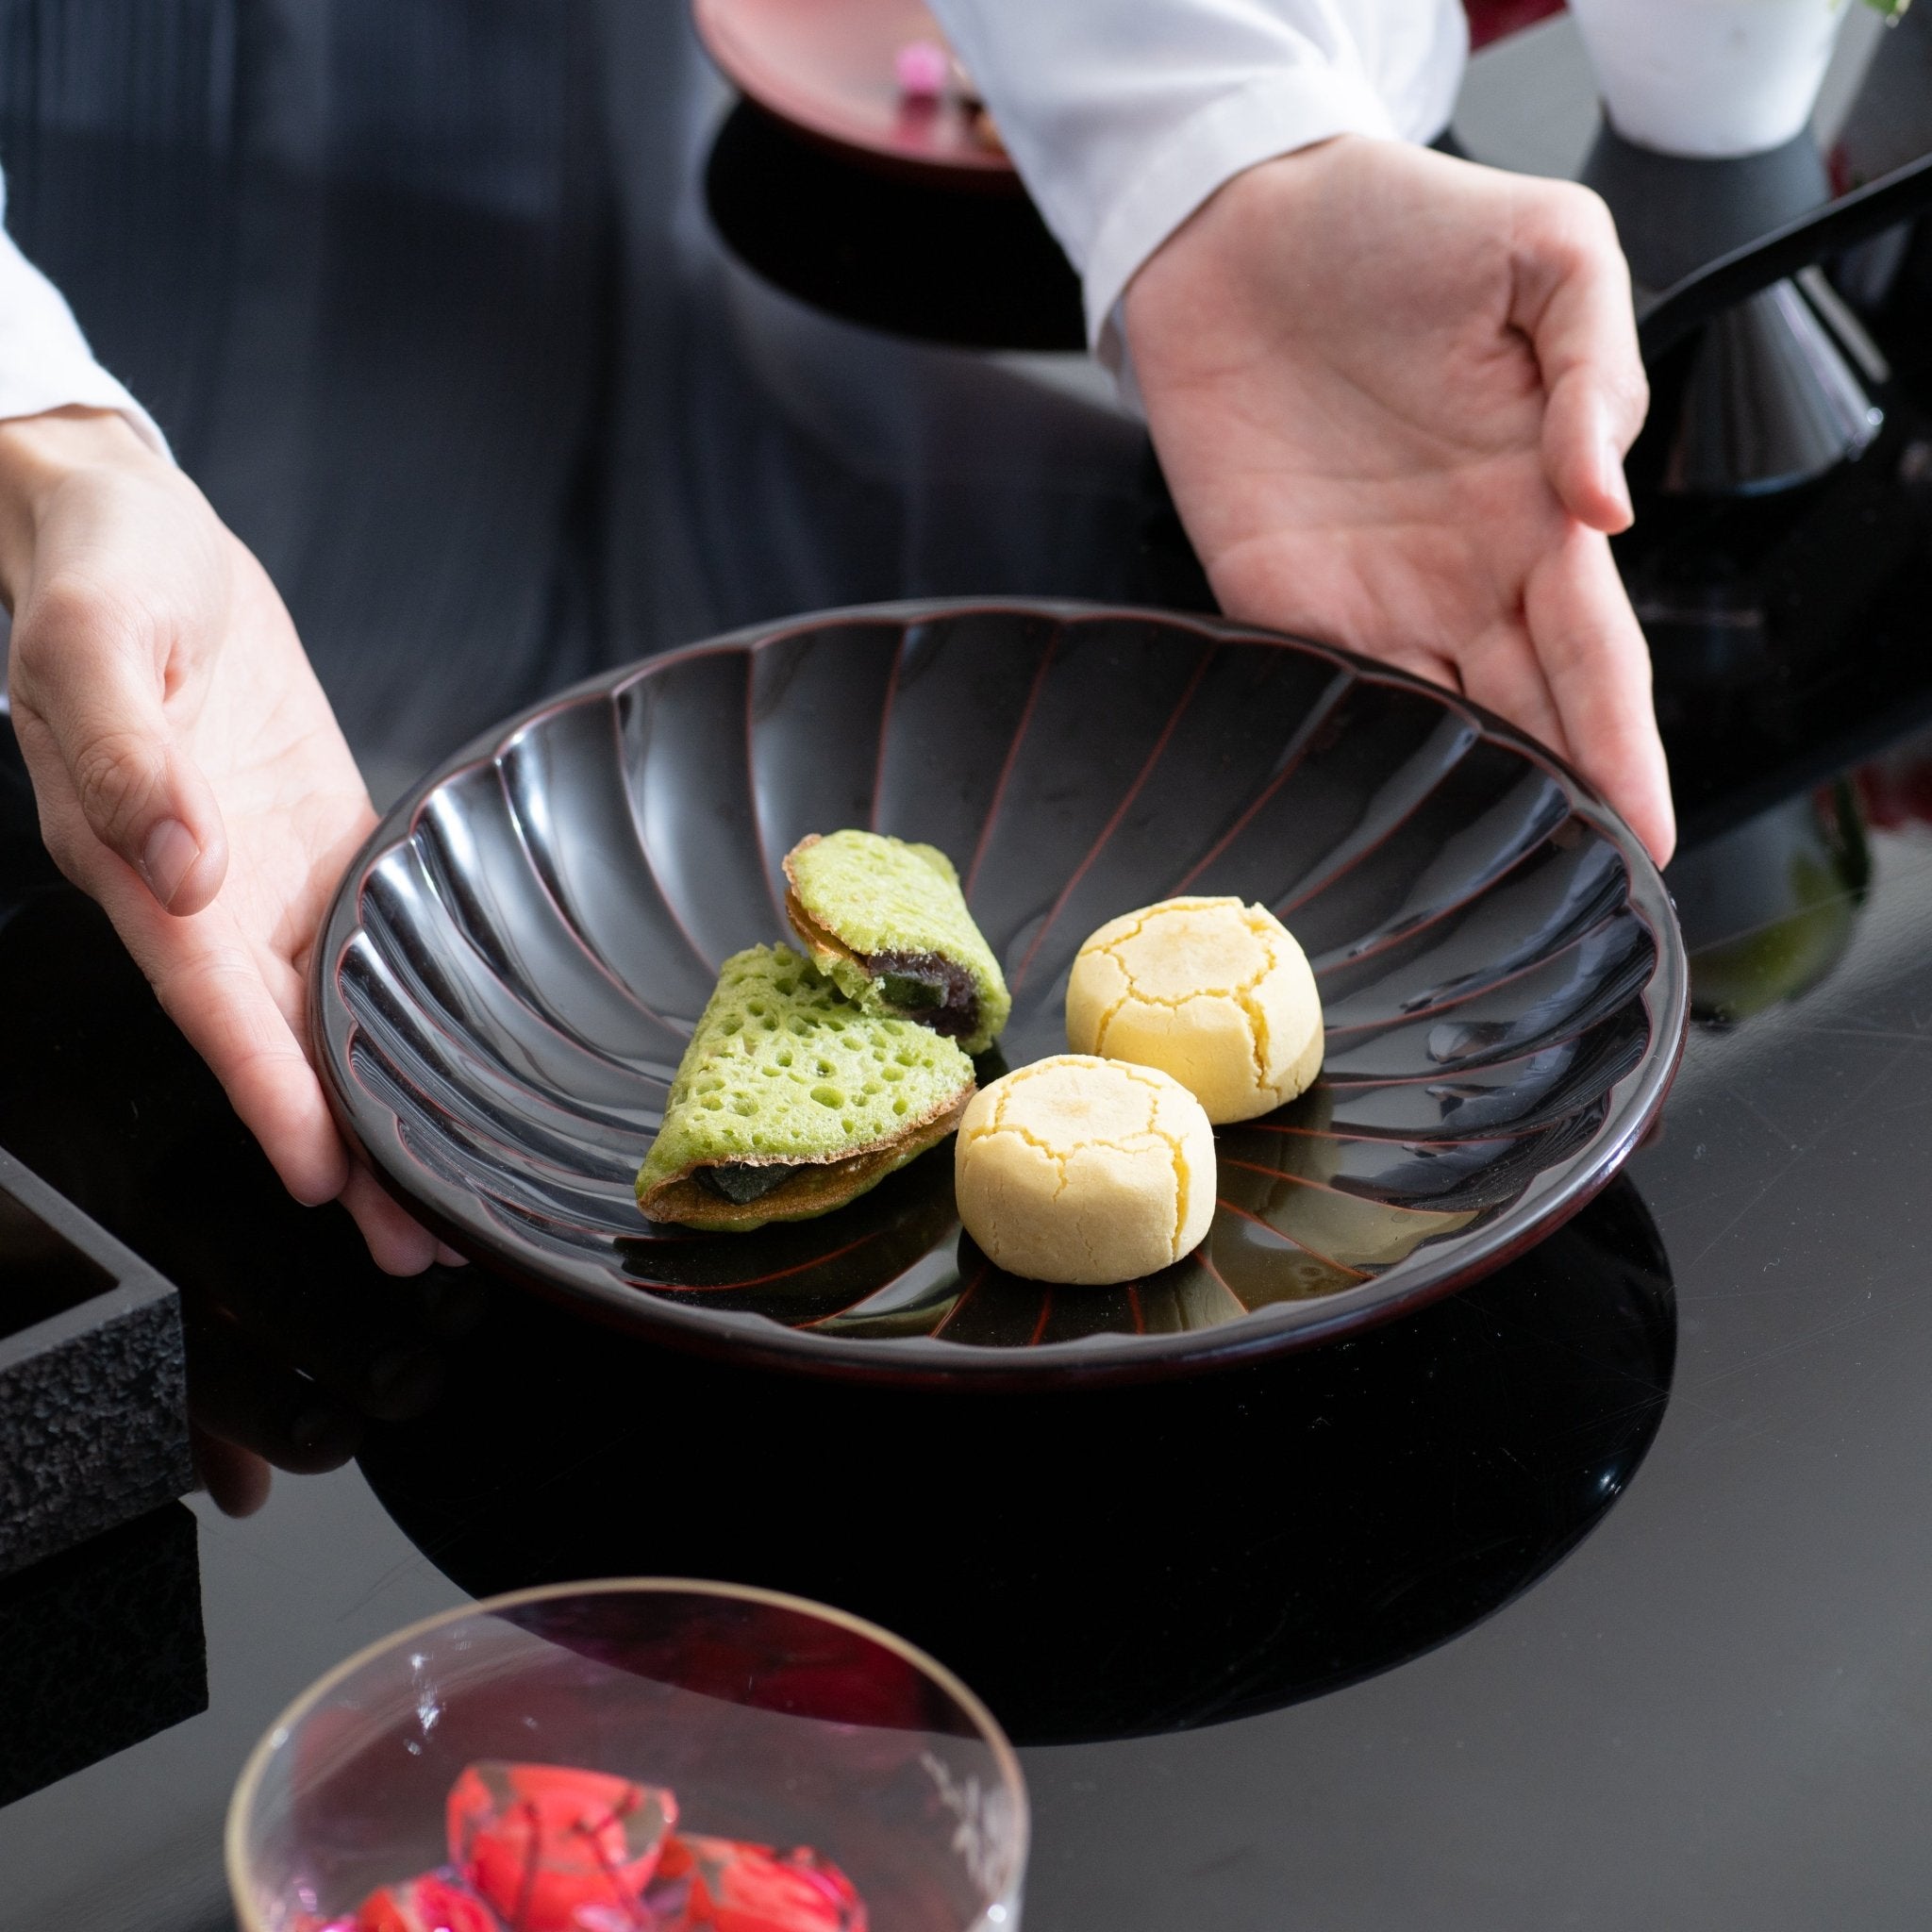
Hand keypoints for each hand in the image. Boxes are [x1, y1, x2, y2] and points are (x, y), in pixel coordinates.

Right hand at [0, 407, 453, 1270]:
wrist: (129, 527)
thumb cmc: (97, 575)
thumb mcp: (94, 644)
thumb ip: (125, 758)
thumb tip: (182, 868)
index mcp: (141, 863)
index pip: (212, 1005)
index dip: (266, 1094)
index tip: (320, 1176)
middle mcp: (206, 891)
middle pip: (280, 1041)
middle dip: (344, 1145)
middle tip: (417, 1240)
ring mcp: (265, 871)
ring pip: (328, 1011)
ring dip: (380, 1101)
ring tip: (440, 1192)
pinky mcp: (317, 836)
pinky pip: (366, 936)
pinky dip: (400, 1007)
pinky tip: (442, 1065)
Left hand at [1123, 136, 1674, 863]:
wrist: (1244, 222)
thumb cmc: (1405, 225)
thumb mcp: (1552, 252)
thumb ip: (1599, 371)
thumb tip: (1604, 509)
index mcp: (1540, 512)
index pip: (1599, 657)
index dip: (1625, 748)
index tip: (1649, 835)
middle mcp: (1461, 575)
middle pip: (1524, 719)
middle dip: (1552, 809)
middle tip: (1571, 896)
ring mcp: (1366, 594)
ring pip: (1427, 729)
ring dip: (1455, 803)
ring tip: (1479, 888)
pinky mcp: (1270, 597)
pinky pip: (1315, 695)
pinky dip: (1342, 755)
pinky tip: (1367, 821)